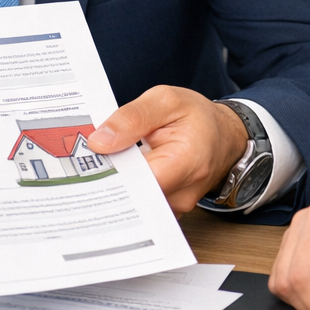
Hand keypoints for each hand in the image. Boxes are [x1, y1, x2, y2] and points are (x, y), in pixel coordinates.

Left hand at [86, 85, 247, 213]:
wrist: (224, 135)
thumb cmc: (198, 117)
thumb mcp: (165, 100)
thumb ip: (132, 118)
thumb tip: (100, 141)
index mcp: (186, 161)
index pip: (137, 180)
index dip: (110, 171)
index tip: (87, 160)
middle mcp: (183, 192)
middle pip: (134, 197)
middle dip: (108, 179)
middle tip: (85, 163)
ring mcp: (177, 205)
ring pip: (136, 203)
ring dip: (118, 184)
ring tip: (101, 164)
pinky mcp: (169, 208)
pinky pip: (142, 204)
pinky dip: (128, 189)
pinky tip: (118, 173)